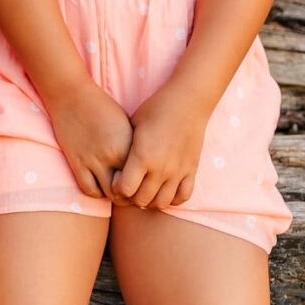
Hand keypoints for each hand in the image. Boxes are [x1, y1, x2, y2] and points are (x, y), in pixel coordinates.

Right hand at [46, 80, 133, 198]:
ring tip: (116, 190)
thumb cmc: (101, 106)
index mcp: (129, 144)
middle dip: (132, 195)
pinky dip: (97, 192)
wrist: (72, 94)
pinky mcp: (76, 162)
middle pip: (129, 190)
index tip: (144, 185)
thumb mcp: (126, 124)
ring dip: (114, 196)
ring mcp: (93, 160)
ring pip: (110, 194)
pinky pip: (90, 189)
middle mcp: (112, 155)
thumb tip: (144, 170)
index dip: (145, 184)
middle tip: (131, 193)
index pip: (144, 177)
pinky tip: (99, 185)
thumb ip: (135, 148)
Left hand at [111, 84, 208, 209]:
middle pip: (141, 200)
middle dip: (131, 197)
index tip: (116, 179)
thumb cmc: (155, 108)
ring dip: (150, 201)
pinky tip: (163, 190)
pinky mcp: (191, 171)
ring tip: (144, 190)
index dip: (117, 188)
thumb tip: (113, 166)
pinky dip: (171, 199)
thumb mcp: (132, 124)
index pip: (125, 189)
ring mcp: (178, 172)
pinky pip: (182, 198)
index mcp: (142, 156)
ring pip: (161, 203)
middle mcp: (160, 168)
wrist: (187, 101)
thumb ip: (124, 148)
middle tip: (129, 188)